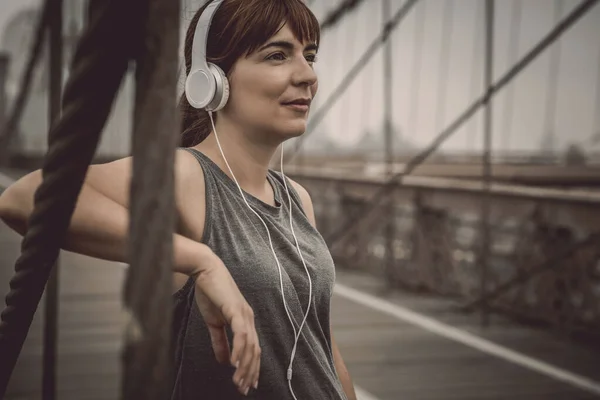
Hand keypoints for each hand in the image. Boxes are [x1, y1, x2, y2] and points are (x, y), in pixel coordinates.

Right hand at [193, 252, 260, 395]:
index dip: (252, 368)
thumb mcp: (214, 323)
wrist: (205, 271)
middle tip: (244, 389)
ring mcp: (244, 314)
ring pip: (250, 345)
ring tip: (238, 381)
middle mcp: (249, 319)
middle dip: (250, 372)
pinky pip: (241, 333)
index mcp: (245, 321)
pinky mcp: (235, 309)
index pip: (253, 349)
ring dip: (245, 365)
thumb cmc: (209, 293)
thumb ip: (220, 342)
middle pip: (255, 351)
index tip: (248, 385)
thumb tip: (224, 361)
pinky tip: (235, 363)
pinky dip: (240, 349)